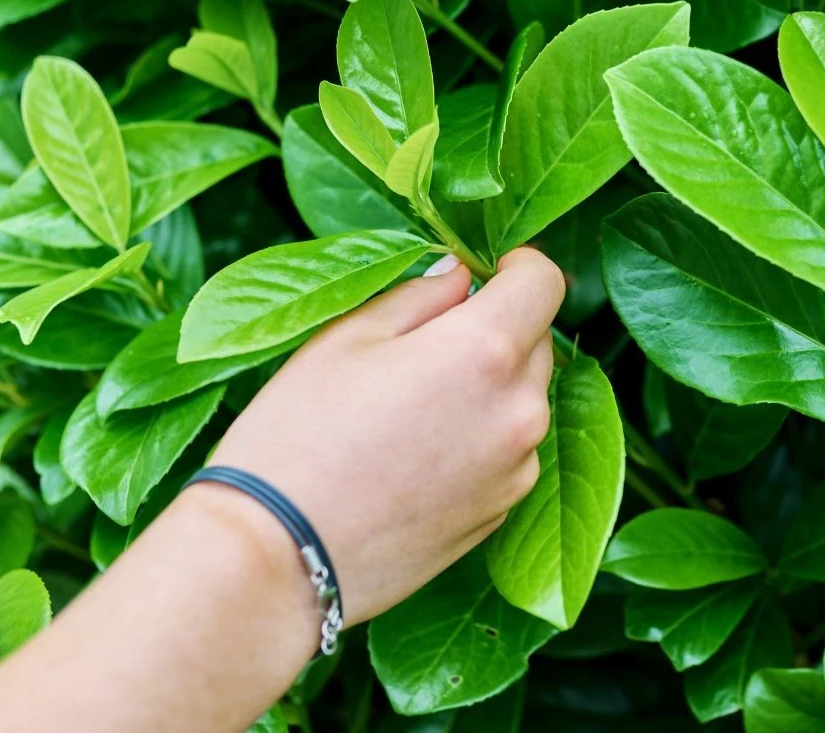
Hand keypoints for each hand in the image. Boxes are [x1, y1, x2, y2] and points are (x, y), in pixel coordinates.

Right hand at [201, 247, 565, 623]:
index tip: (486, 271)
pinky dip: (481, 439)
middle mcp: (519, 411)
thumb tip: (460, 274)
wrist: (280, 557)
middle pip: (536, 342)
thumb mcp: (345, 337)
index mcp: (483, 351)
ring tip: (411, 409)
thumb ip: (418, 293)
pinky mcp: (501, 514)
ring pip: (523, 400)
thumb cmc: (297, 435)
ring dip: (489, 387)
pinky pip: (509, 453)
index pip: (544, 282)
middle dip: (495, 329)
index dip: (517, 266)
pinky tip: (416, 456)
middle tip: (423, 345)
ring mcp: (517, 470)